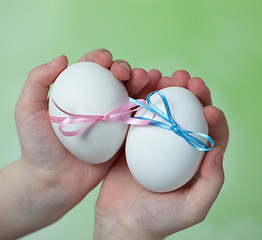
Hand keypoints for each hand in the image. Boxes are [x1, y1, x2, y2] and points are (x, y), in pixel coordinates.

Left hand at [0, 49, 148, 238]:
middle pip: (118, 78)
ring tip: (151, 79)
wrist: (54, 181)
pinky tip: (157, 99)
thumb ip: (37, 81)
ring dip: (145, 82)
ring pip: (133, 94)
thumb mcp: (27, 111)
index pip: (93, 67)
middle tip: (129, 74)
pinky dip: (151, 105)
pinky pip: (140, 118)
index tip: (105, 61)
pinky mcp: (125, 136)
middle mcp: (99, 101)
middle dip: (127, 69)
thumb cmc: (38, 147)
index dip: (101, 58)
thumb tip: (64, 58)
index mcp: (79, 90)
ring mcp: (114, 118)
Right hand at [93, 70, 228, 239]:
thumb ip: (212, 182)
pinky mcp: (135, 137)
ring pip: (167, 108)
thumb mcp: (194, 207)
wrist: (122, 222)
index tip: (208, 109)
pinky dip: (142, 99)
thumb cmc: (160, 219)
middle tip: (187, 80)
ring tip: (165, 77)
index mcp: (198, 160)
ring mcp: (157, 139)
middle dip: (194, 93)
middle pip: (192, 114)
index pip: (213, 133)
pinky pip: (141, 114)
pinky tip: (141, 88)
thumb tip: (218, 149)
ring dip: (168, 89)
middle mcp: (180, 146)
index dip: (215, 118)